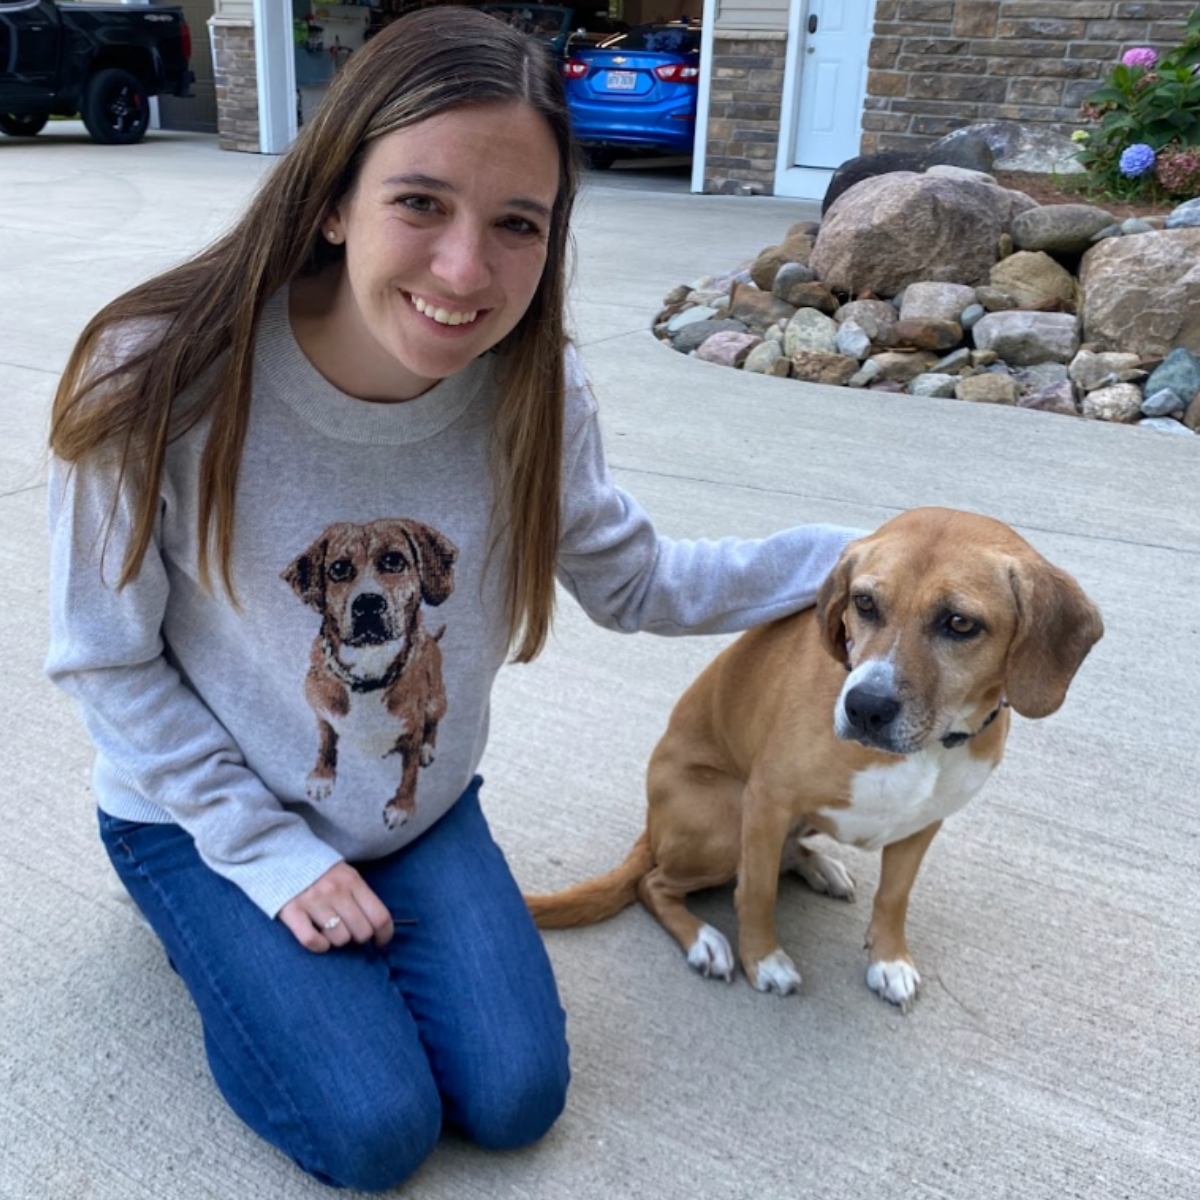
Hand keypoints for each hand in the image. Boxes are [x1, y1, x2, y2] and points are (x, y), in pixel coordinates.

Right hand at [278, 862, 394, 951]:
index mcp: (352, 881)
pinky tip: (319, 940)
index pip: (380, 916)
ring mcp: (313, 901)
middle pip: (362, 931)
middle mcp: (336, 891)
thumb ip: (359, 895)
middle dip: (359, 939)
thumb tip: (376, 924)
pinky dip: (319, 946)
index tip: (380, 942)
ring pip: (339, 938)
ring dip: (337, 941)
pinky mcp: (291, 911)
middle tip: (350, 933)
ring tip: (331, 931)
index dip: (384, 935)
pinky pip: (312, 940)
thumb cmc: (318, 869)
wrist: (281, 853)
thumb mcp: (345, 874)